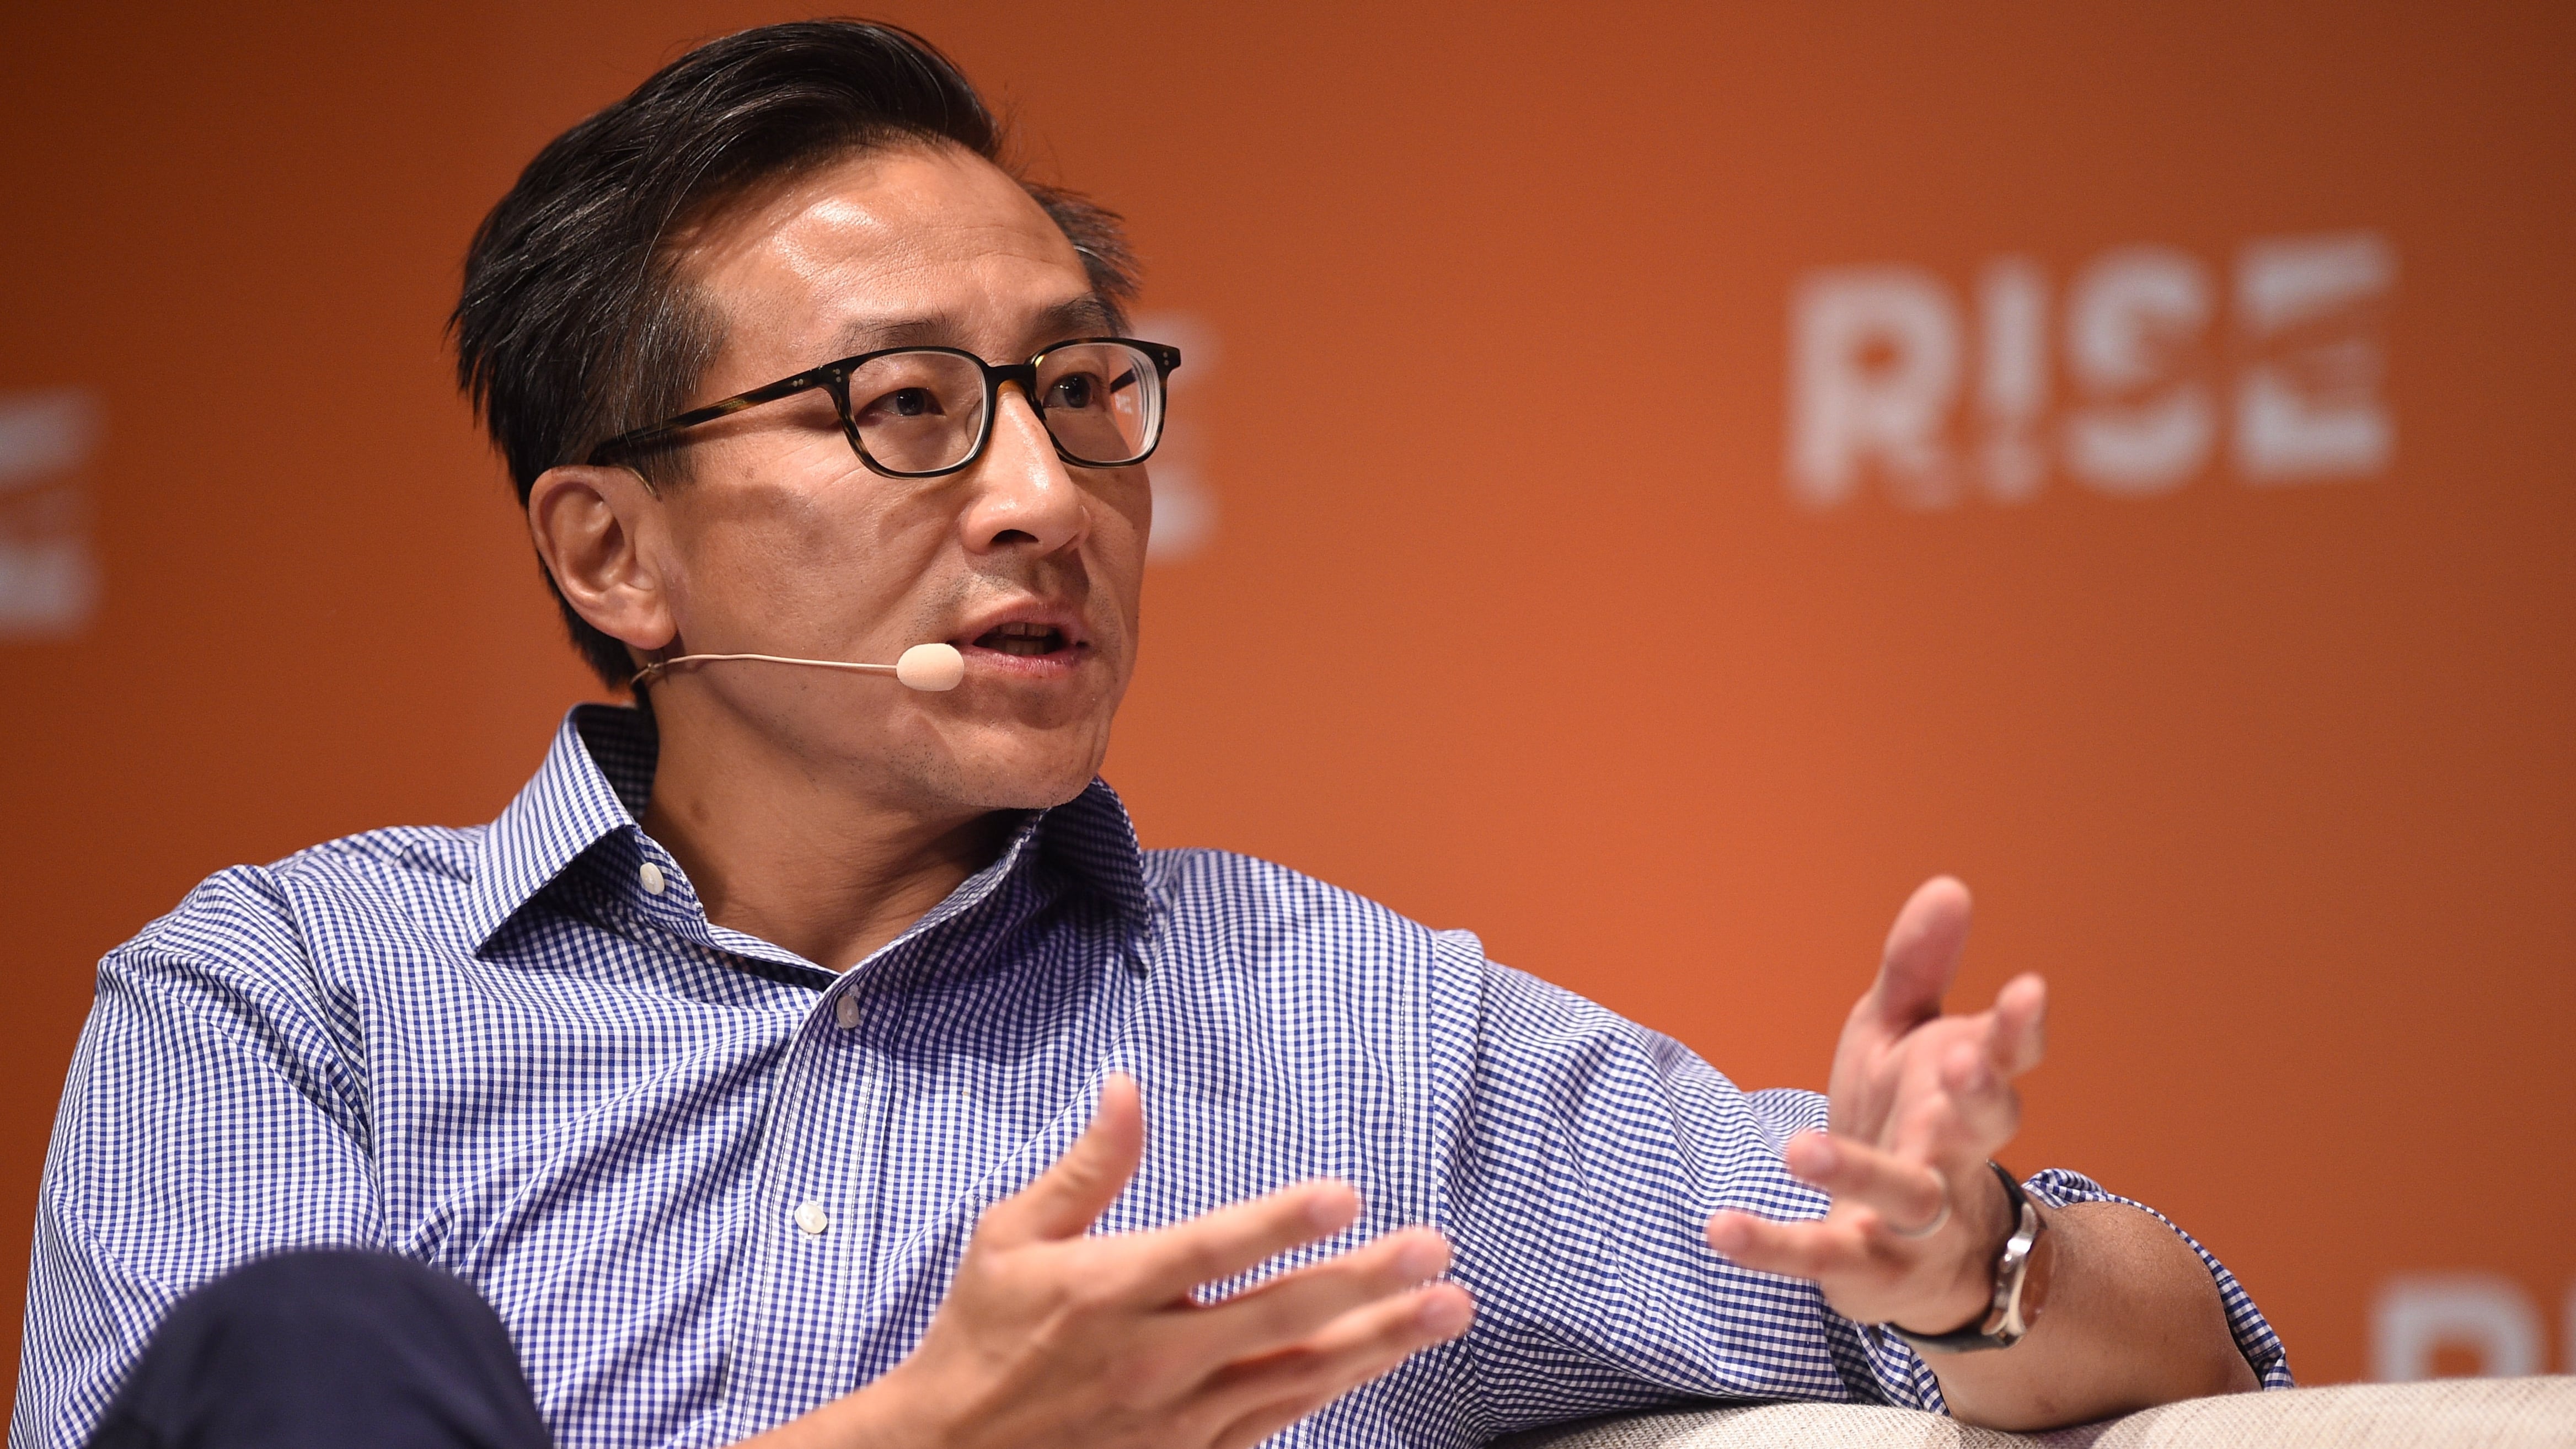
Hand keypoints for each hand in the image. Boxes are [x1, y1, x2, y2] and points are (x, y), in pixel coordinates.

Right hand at [859, 1074, 1473, 1448]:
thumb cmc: (983, 1333)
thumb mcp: (1013, 1237)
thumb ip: (1087, 1167)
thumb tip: (1128, 1085)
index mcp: (1109, 1290)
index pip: (1211, 1250)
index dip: (1281, 1223)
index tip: (1346, 1193)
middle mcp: (1151, 1358)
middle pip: (1278, 1316)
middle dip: (1367, 1284)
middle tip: (1437, 1253)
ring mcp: (1175, 1419)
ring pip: (1297, 1375)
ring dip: (1379, 1342)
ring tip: (1447, 1309)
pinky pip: (1275, 1422)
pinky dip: (1331, 1389)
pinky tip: (1381, 1358)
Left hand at [1703, 877, 2046, 1335]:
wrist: (1919, 1249)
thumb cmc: (1907, 1118)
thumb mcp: (1904, 1036)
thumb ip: (1918, 968)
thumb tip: (1950, 885)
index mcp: (1967, 1091)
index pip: (2011, 1056)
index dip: (2021, 1026)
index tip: (2028, 988)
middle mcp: (1955, 1154)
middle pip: (1981, 1127)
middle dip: (1975, 1096)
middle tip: (1961, 1058)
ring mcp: (1917, 1219)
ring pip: (1907, 1197)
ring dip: (1859, 1171)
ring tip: (1801, 1147)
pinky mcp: (1866, 1266)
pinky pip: (1819, 1255)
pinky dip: (1770, 1245)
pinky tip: (1718, 1226)